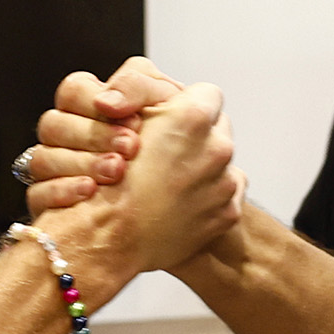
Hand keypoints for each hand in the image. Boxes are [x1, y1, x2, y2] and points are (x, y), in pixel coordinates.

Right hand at [25, 57, 186, 216]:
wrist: (181, 216)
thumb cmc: (178, 160)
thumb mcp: (172, 109)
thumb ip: (141, 86)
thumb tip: (108, 101)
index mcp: (96, 109)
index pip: (73, 91)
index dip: (96, 101)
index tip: (134, 119)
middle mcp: (71, 138)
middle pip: (53, 123)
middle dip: (94, 135)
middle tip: (132, 147)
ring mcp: (57, 172)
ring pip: (41, 157)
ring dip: (82, 162)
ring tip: (117, 172)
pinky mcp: (50, 204)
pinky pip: (37, 194)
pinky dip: (62, 190)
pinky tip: (90, 191)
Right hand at [95, 82, 242, 274]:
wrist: (108, 240)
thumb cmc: (105, 182)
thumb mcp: (115, 121)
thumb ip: (147, 97)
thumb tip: (167, 97)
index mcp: (192, 117)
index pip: (205, 93)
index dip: (183, 106)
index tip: (168, 121)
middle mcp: (217, 147)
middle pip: (217, 127)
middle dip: (195, 137)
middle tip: (164, 152)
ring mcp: (225, 183)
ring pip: (221, 161)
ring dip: (201, 166)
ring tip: (167, 181)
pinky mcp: (228, 213)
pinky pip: (227, 193)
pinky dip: (207, 196)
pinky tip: (178, 202)